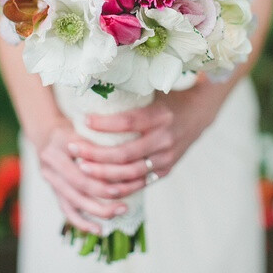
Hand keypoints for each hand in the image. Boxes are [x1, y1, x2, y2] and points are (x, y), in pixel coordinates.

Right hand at [37, 118, 145, 233]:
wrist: (46, 133)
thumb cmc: (73, 127)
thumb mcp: (84, 126)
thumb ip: (98, 140)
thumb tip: (126, 155)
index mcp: (60, 141)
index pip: (83, 159)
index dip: (103, 171)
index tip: (125, 176)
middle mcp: (51, 162)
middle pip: (79, 183)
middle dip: (104, 193)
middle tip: (126, 197)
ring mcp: (50, 179)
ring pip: (73, 200)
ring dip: (97, 210)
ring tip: (119, 212)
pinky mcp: (53, 191)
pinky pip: (67, 210)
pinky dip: (82, 222)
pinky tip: (99, 230)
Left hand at [70, 89, 220, 186]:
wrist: (198, 114)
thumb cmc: (167, 99)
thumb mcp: (153, 91)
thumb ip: (129, 94)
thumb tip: (94, 86)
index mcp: (160, 115)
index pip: (128, 122)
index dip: (105, 124)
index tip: (84, 120)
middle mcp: (165, 138)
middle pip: (125, 153)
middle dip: (96, 154)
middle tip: (73, 149)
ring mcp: (166, 158)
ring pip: (130, 173)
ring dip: (103, 173)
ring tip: (81, 168)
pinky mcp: (165, 171)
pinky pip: (139, 183)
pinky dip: (118, 186)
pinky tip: (99, 184)